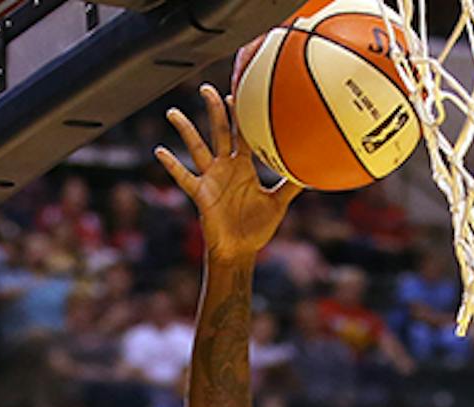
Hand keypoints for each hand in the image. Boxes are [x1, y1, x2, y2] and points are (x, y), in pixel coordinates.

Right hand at [156, 85, 296, 261]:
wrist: (240, 251)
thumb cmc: (257, 227)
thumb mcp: (278, 204)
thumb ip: (291, 186)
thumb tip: (312, 172)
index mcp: (242, 166)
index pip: (240, 134)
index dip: (239, 116)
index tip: (236, 94)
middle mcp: (224, 167)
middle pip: (218, 132)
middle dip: (213, 110)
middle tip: (207, 88)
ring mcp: (210, 178)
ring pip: (196, 148)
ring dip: (185, 131)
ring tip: (173, 113)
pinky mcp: (200, 194)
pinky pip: (184, 177)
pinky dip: (172, 165)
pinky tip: (160, 152)